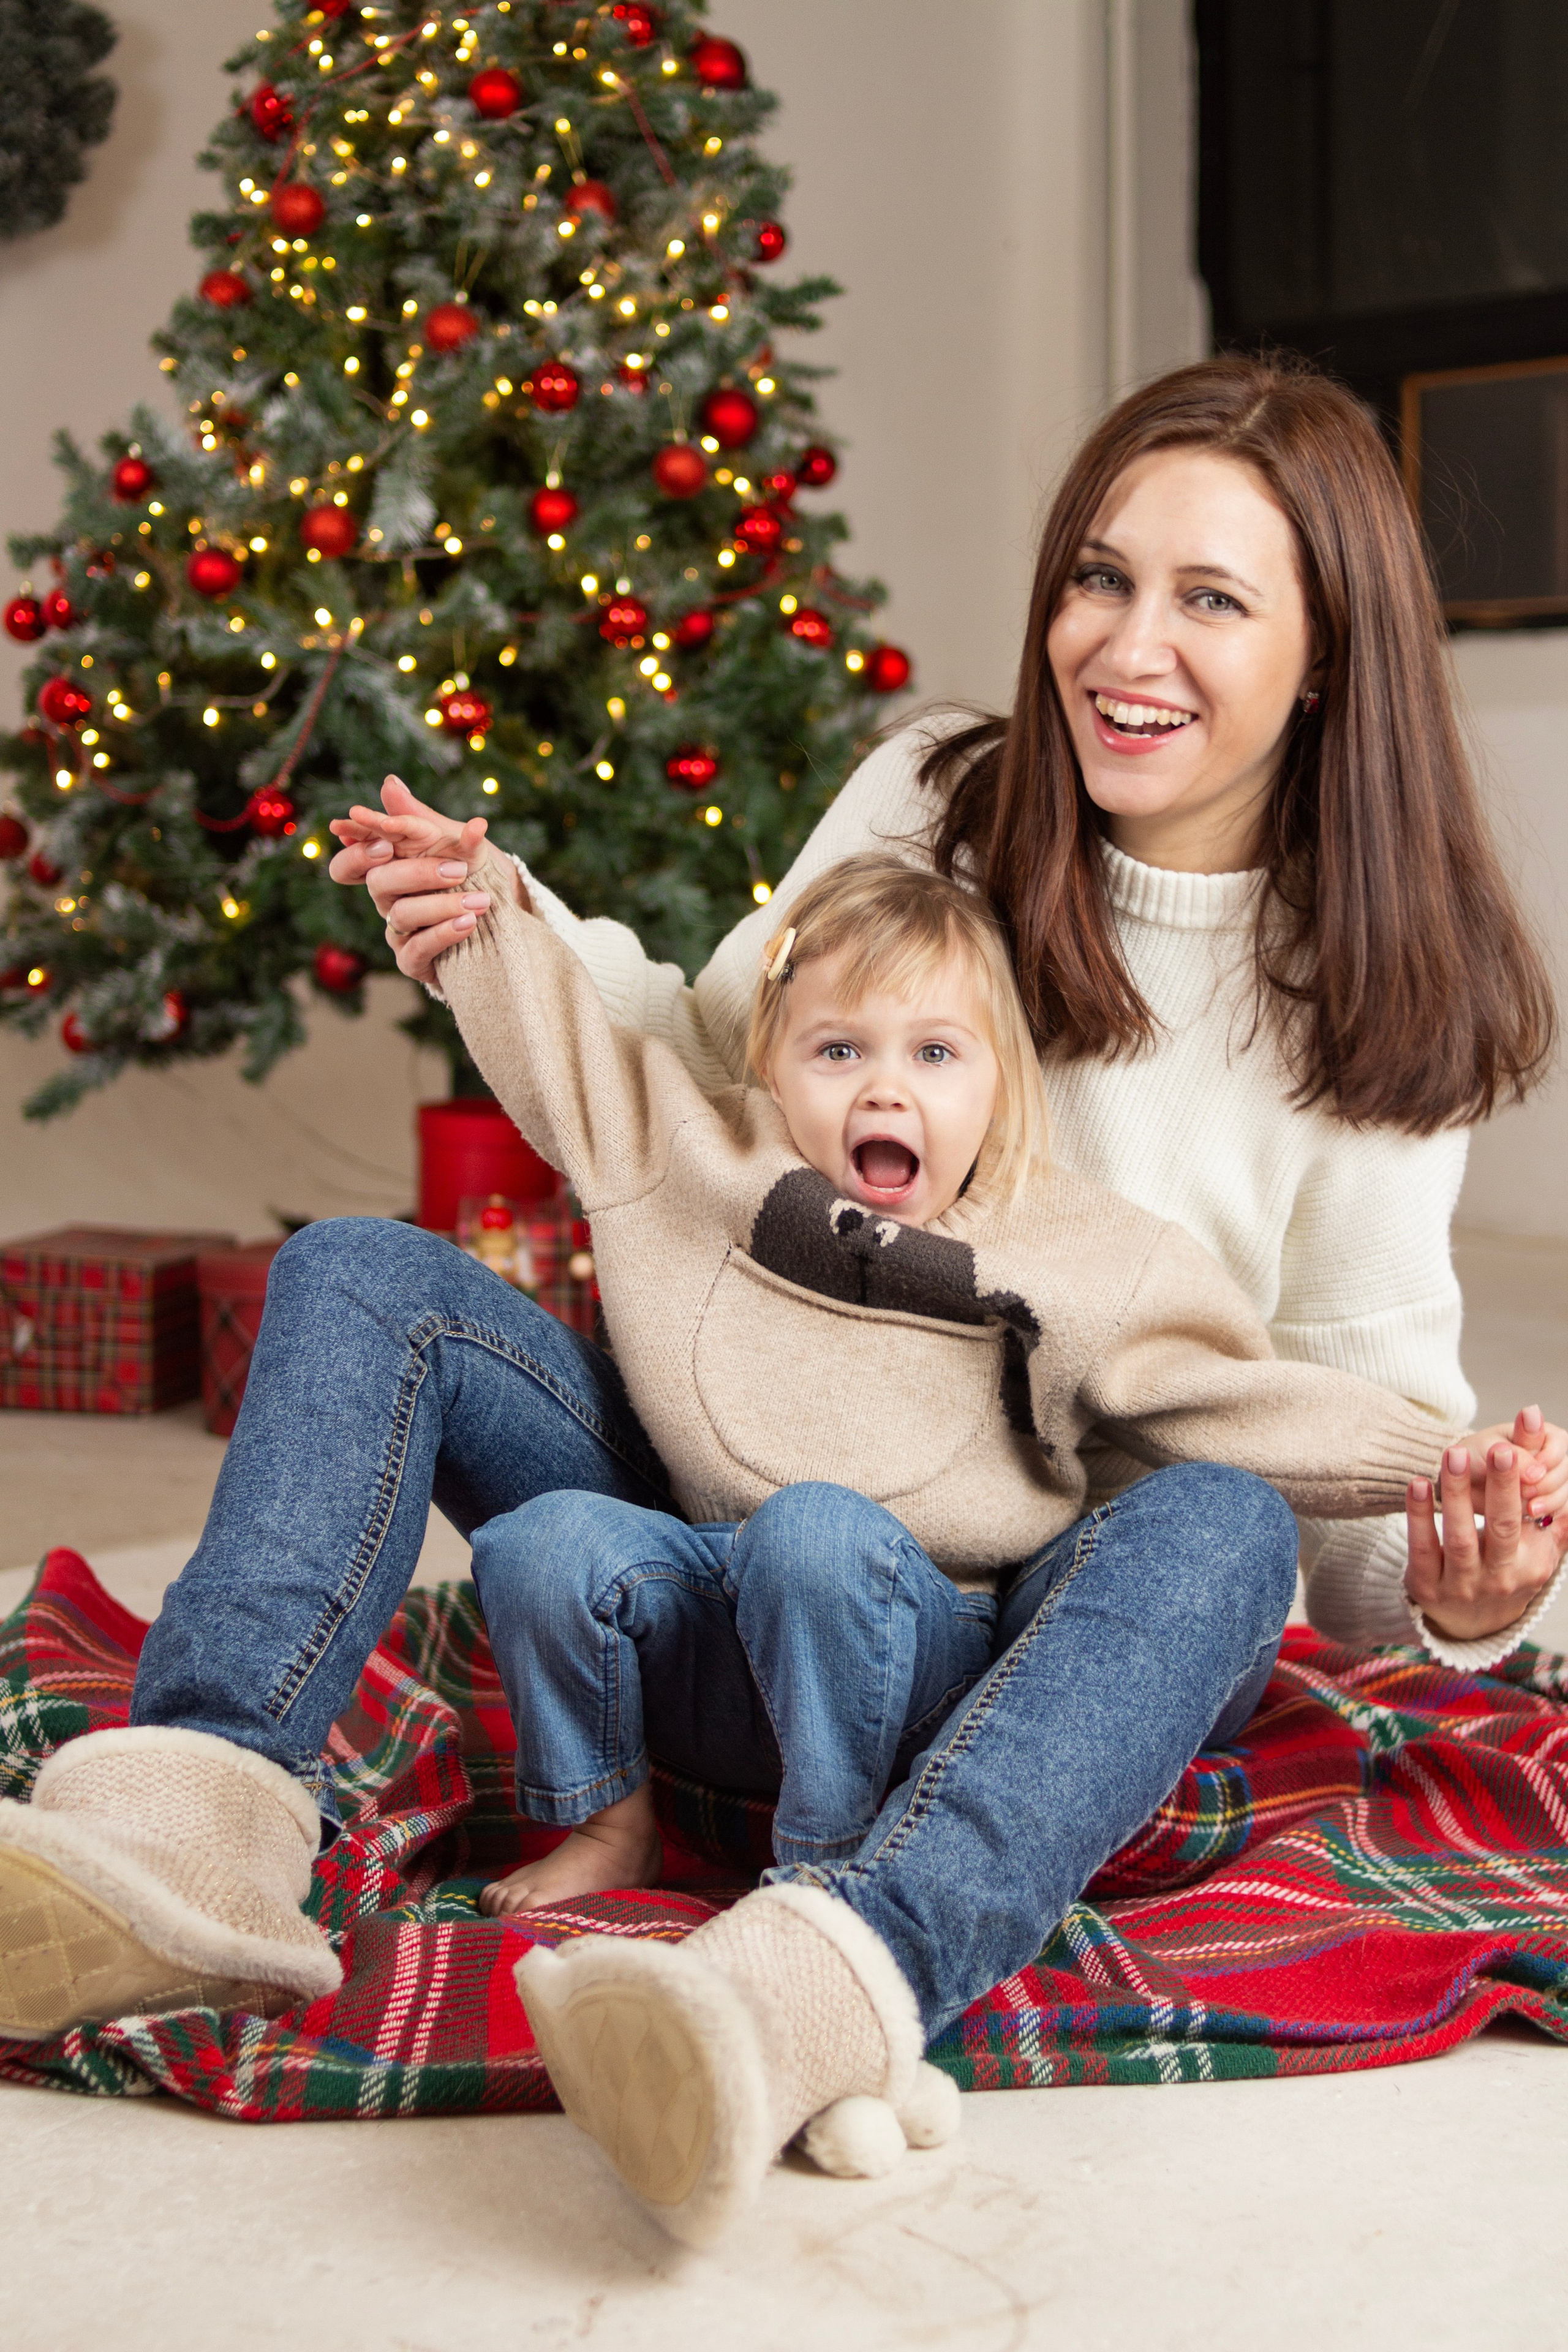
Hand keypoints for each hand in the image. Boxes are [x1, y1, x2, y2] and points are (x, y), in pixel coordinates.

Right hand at [327, 775, 522, 983]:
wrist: (504, 916)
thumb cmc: (472, 874)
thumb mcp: (455, 842)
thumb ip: (421, 817)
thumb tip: (389, 782)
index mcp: (388, 868)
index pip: (352, 862)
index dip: (357, 852)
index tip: (384, 843)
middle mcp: (387, 899)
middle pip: (378, 884)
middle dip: (417, 873)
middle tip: (459, 870)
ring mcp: (398, 930)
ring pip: (401, 915)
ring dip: (443, 905)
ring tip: (479, 901)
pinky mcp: (413, 960)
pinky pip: (418, 948)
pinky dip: (444, 933)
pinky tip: (468, 923)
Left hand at [1406, 1438, 1567, 1644]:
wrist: (1471, 1625)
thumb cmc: (1509, 1573)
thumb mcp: (1539, 1554)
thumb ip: (1560, 1526)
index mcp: (1529, 1567)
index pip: (1526, 1524)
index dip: (1520, 1490)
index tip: (1517, 1453)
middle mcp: (1497, 1579)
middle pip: (1501, 1528)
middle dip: (1501, 1487)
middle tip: (1499, 1448)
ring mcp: (1460, 1585)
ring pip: (1459, 1537)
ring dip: (1456, 1493)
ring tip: (1454, 1453)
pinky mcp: (1425, 1585)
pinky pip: (1422, 1547)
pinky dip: (1418, 1515)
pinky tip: (1418, 1484)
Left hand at [1468, 1404, 1566, 1525]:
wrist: (1462, 1481)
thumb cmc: (1473, 1455)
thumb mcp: (1488, 1449)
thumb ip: (1515, 1456)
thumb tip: (1538, 1472)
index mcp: (1537, 1432)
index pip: (1558, 1441)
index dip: (1549, 1458)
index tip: (1530, 1472)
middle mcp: (1548, 1453)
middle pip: (1564, 1469)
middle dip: (1548, 1483)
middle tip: (1525, 1492)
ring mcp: (1549, 1477)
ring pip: (1564, 1491)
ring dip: (1550, 1501)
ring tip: (1530, 1509)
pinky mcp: (1546, 1498)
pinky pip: (1560, 1508)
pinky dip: (1550, 1513)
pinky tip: (1535, 1516)